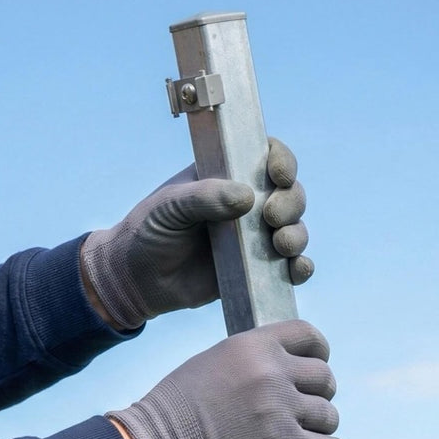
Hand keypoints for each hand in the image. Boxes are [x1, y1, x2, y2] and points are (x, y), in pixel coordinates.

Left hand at [81, 137, 311, 330]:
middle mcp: (247, 204)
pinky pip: (290, 266)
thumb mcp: (170, 207)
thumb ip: (204, 197)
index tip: (278, 174)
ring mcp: (254, 238)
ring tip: (280, 245)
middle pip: (289, 194)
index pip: (266, 158)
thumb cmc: (149, 232)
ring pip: (295, 229)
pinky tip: (295, 270)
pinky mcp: (257, 271)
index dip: (282, 161)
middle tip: (271, 217)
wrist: (137, 281)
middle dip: (291, 203)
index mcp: (227, 176)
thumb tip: (248, 197)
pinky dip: (301, 267)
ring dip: (297, 235)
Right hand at [108, 319, 343, 438]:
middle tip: (312, 403)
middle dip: (322, 391)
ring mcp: (279, 408)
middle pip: (325, 377)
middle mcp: (272, 372)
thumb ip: (252, 359)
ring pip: (328, 414)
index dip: (320, 351)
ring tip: (314, 429)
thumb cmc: (180, 404)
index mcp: (255, 345)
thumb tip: (283, 367)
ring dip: (323, 423)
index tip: (319, 362)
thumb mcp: (216, 360)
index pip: (308, 336)